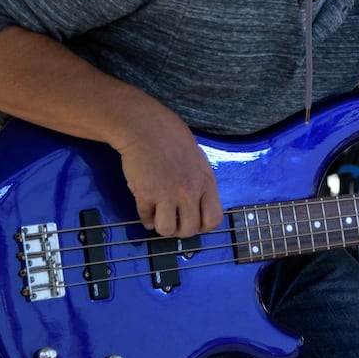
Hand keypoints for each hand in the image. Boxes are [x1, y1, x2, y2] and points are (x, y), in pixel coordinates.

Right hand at [114, 111, 222, 237]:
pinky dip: (146, 217)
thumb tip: (197, 207)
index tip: (194, 221)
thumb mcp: (198, 161)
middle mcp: (189, 191)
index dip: (203, 226)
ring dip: (162, 226)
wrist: (144, 127)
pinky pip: (146, 219)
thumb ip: (200, 184)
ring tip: (159, 216)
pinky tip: (146, 208)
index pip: (213, 219)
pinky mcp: (145, 194)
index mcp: (206, 182)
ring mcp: (167, 194)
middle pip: (190, 230)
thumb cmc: (172, 138)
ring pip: (167, 230)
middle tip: (173, 220)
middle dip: (180, 230)